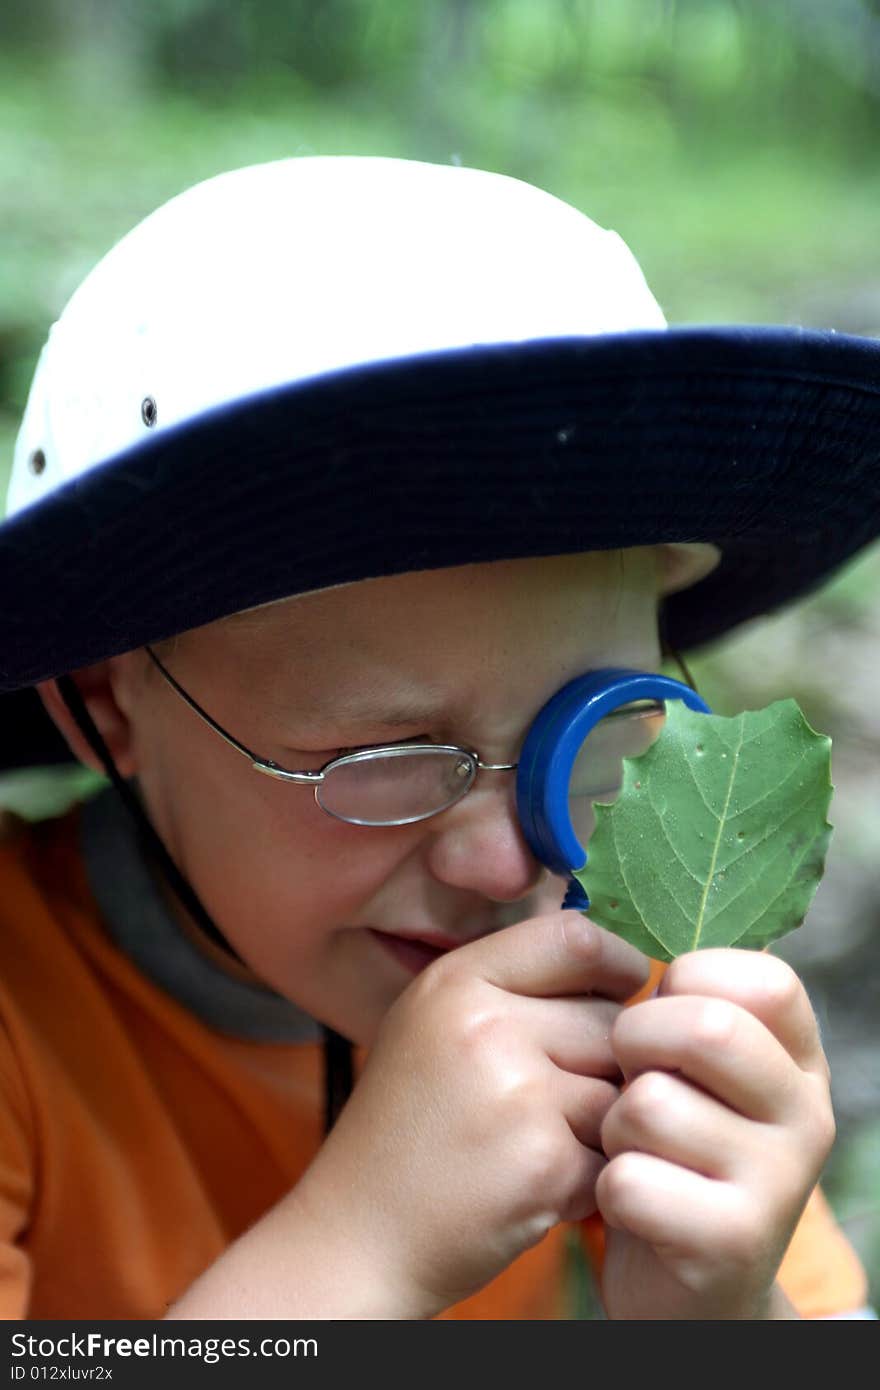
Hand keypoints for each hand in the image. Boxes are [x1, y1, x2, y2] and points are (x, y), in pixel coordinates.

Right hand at [292, 912, 648, 1316]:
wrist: (357, 1238)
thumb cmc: (406, 1131)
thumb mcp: (432, 1026)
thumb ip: (510, 988)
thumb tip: (618, 966)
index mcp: (454, 982)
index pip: (574, 938)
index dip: (615, 965)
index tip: (618, 995)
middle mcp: (484, 1025)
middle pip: (611, 1019)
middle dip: (607, 1061)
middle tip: (559, 1100)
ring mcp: (517, 1094)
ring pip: (621, 1087)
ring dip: (603, 1122)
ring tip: (544, 1143)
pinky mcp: (544, 1163)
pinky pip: (614, 1151)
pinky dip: (589, 1176)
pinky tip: (537, 1186)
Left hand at [596, 949, 834, 1318]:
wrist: (687, 1290)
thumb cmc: (671, 1151)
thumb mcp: (692, 1073)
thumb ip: (681, 1007)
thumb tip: (609, 928)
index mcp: (799, 1058)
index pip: (764, 977)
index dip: (689, 979)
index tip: (661, 1008)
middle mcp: (806, 1114)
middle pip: (708, 1028)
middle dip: (636, 1039)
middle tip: (625, 1073)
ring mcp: (778, 1182)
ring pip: (652, 1104)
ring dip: (612, 1124)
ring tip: (628, 1147)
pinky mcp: (733, 1242)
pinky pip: (632, 1180)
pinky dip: (605, 1187)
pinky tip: (626, 1201)